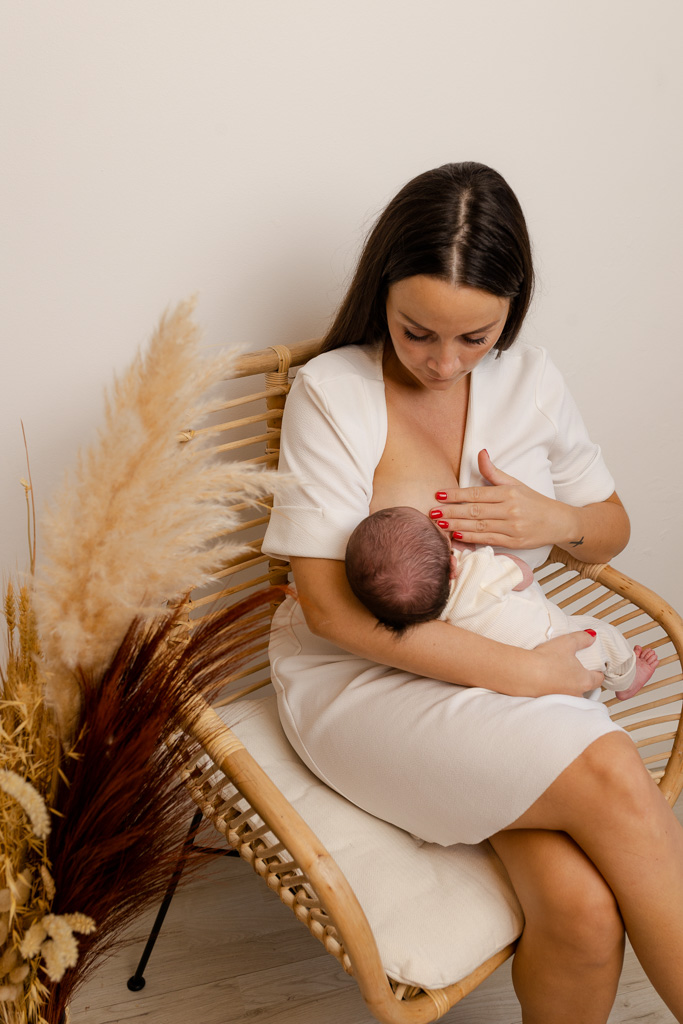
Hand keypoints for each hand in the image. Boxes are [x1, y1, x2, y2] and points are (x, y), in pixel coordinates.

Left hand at [433, 449, 570, 549]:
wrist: (559, 522)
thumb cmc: (534, 501)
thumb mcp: (516, 483)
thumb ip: (494, 472)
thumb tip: (480, 452)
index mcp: (509, 492)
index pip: (477, 493)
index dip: (456, 494)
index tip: (439, 495)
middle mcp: (510, 510)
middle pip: (474, 511)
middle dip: (451, 512)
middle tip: (432, 512)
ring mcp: (512, 528)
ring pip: (479, 526)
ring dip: (457, 526)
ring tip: (439, 524)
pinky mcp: (514, 543)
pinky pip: (488, 540)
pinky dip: (472, 538)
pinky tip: (457, 536)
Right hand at [531, 632, 603, 697]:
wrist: (524, 673)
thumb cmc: (546, 660)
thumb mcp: (567, 642)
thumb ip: (582, 639)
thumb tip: (591, 636)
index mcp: (584, 680)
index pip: (598, 679)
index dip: (598, 672)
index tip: (596, 668)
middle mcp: (575, 693)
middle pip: (585, 688)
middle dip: (582, 679)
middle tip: (576, 669)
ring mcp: (562, 698)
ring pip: (571, 693)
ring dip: (568, 685)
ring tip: (559, 673)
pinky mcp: (548, 700)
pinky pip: (556, 695)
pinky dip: (554, 688)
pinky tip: (547, 679)